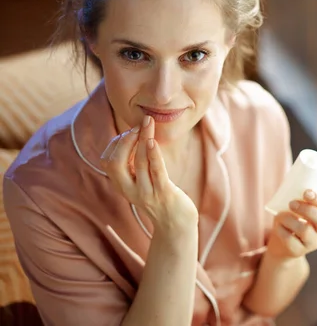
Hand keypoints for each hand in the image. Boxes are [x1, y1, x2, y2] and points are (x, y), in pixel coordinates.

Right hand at [100, 115, 197, 233]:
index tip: (130, 132)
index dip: (116, 144)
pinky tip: (152, 141)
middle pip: (115, 163)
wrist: (177, 224)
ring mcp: (146, 192)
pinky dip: (153, 155)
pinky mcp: (164, 193)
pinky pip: (156, 171)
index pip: (108, 162)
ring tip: (147, 123)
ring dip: (142, 139)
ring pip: (138, 163)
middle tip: (137, 125)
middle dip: (125, 141)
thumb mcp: (142, 181)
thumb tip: (136, 136)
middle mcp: (130, 190)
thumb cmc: (160, 196)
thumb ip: (135, 164)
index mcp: (122, 186)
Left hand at [266, 190, 316, 260]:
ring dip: (289, 219)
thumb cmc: (290, 217)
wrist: (281, 244)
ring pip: (305, 230)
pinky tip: (278, 226)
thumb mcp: (295, 205)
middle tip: (291, 204)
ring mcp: (312, 242)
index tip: (306, 192)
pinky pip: (290, 239)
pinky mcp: (299, 251)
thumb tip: (292, 185)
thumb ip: (297, 196)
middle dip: (307, 209)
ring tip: (280, 215)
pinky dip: (281, 229)